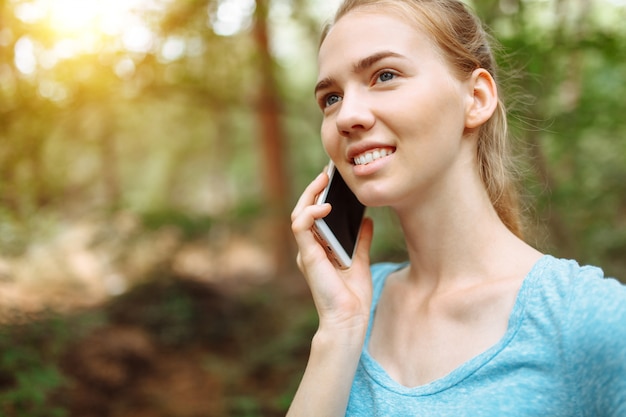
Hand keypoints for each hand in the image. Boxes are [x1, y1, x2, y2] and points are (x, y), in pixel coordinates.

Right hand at [291, 171, 373, 335]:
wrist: (349, 318)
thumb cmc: (353, 295)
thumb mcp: (361, 260)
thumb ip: (361, 240)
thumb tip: (367, 220)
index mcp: (319, 248)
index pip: (314, 215)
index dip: (320, 195)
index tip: (333, 179)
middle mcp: (309, 248)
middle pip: (304, 210)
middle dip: (314, 189)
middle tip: (327, 172)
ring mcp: (306, 251)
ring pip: (299, 214)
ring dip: (310, 195)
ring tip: (323, 180)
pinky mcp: (307, 256)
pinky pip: (301, 227)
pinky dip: (310, 213)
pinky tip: (325, 205)